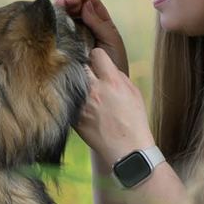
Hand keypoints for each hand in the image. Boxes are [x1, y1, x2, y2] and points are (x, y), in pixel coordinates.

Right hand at [55, 0, 129, 74]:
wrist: (106, 88)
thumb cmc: (114, 64)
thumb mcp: (111, 41)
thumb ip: (99, 23)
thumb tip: (86, 4)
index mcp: (101, 25)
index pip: (93, 6)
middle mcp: (87, 29)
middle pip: (78, 10)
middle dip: (73, 1)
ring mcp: (75, 38)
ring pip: (67, 19)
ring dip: (63, 8)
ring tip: (60, 1)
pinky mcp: (66, 48)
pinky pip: (60, 33)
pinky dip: (56, 22)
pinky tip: (53, 15)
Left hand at [74, 47, 154, 168]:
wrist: (127, 149)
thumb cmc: (134, 121)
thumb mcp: (134, 94)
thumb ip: (119, 77)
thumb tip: (107, 67)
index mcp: (112, 82)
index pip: (96, 54)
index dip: (97, 56)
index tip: (97, 62)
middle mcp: (95, 90)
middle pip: (80, 65)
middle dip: (85, 67)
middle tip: (88, 75)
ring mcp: (82, 105)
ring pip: (71, 83)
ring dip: (76, 84)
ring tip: (83, 90)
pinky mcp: (75, 118)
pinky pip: (69, 101)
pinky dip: (73, 100)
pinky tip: (82, 105)